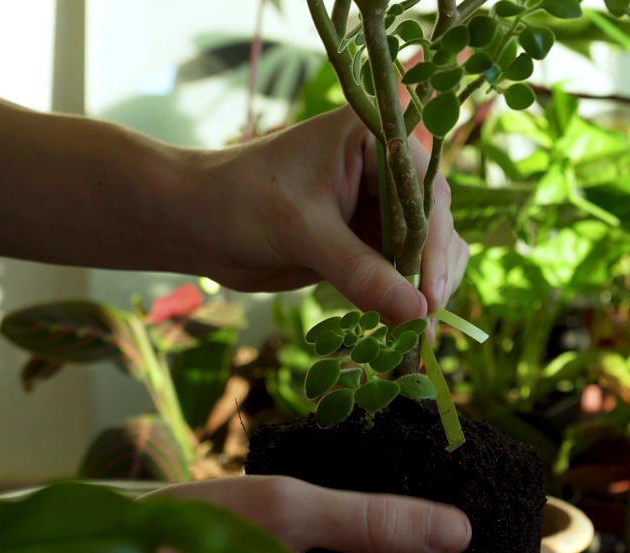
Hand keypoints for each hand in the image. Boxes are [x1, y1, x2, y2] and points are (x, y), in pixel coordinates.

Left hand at [194, 108, 468, 325]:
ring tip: (415, 336)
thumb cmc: (239, 201)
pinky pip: (399, 273)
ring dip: (423, 292)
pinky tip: (401, 331)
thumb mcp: (302, 232)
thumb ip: (361, 272)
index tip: (431, 295)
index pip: (424, 194)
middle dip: (433, 274)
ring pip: (424, 253)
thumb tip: (418, 313)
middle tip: (426, 323)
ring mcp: (377, 208)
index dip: (435, 246)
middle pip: (435, 225)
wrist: (194, 222)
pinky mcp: (366, 242)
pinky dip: (403, 301)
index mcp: (374, 139)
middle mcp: (385, 170)